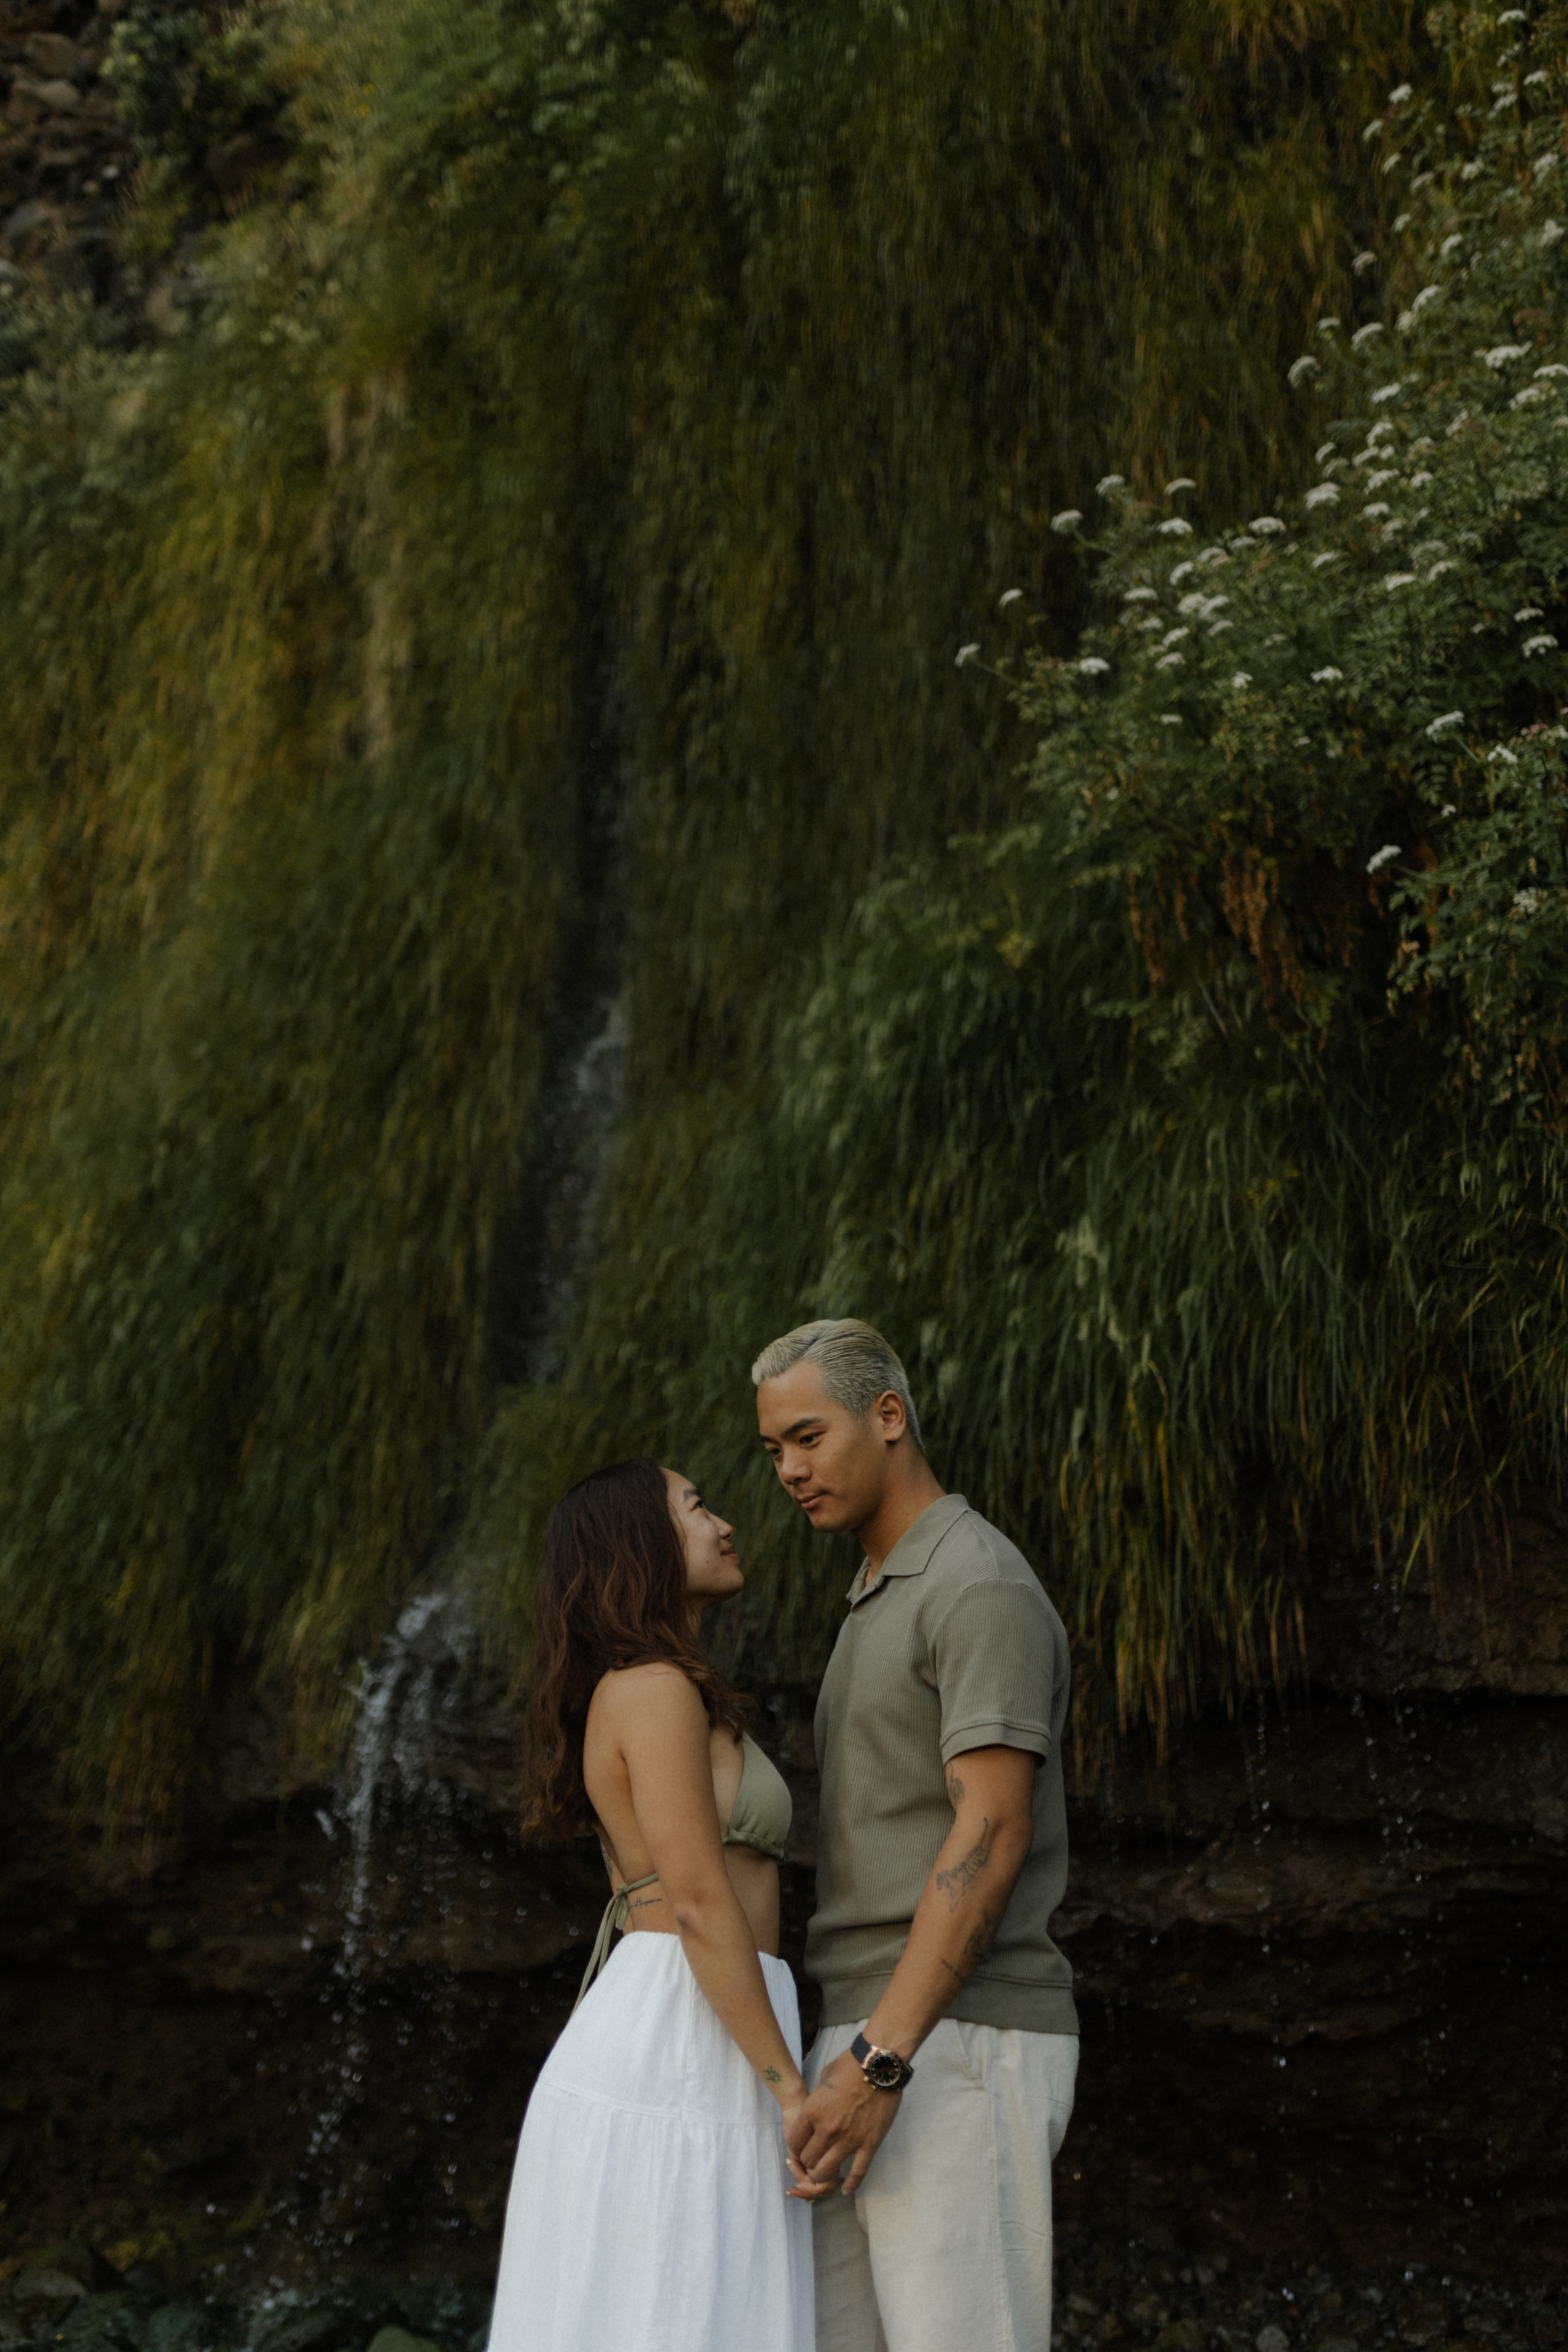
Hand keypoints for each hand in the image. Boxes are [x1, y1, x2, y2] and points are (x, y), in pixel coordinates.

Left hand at [783, 2051, 902, 2195]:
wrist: (878, 2066)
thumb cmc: (848, 2066)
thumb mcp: (823, 2080)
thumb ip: (816, 2100)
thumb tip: (816, 2109)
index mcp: (812, 2112)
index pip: (795, 2142)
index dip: (797, 2146)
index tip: (802, 2144)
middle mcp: (827, 2130)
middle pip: (809, 2160)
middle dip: (808, 2160)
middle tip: (815, 2156)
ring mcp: (848, 2140)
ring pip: (827, 2171)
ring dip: (823, 2174)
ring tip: (825, 2173)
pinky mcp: (868, 2145)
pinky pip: (858, 2173)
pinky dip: (851, 2185)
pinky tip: (846, 2190)